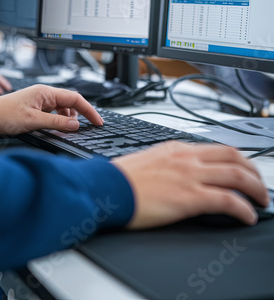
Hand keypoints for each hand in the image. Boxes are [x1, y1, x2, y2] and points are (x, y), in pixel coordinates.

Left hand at [0, 84, 102, 134]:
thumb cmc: (4, 114)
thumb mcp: (33, 121)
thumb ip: (57, 122)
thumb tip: (76, 125)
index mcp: (46, 92)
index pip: (75, 98)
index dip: (89, 110)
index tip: (98, 121)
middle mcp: (44, 94)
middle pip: (71, 102)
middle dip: (81, 115)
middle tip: (90, 127)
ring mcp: (40, 100)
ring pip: (63, 108)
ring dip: (68, 119)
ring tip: (67, 130)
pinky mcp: (36, 107)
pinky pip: (54, 112)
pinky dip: (59, 120)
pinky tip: (57, 127)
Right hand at [112, 141, 268, 227]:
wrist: (106, 187)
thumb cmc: (122, 178)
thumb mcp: (150, 160)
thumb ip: (171, 163)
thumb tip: (184, 172)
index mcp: (177, 148)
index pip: (218, 149)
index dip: (239, 160)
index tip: (245, 170)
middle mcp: (187, 158)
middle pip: (234, 157)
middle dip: (253, 171)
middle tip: (259, 185)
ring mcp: (189, 176)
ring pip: (237, 176)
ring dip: (255, 189)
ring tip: (261, 201)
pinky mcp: (189, 197)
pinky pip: (228, 201)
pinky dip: (244, 209)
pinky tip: (247, 216)